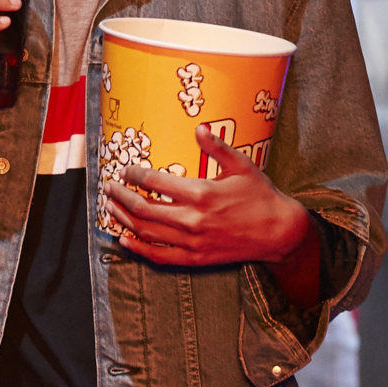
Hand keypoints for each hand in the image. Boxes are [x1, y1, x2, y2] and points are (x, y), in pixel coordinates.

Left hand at [101, 124, 312, 268]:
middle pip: (143, 208)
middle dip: (120, 196)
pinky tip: (124, 240)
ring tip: (110, 208)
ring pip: (146, 231)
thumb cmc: (260, 196)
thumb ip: (217, 147)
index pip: (154, 182)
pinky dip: (138, 249)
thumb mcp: (242, 165)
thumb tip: (198, 128)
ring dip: (123, 219)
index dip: (134, 174)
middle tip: (108, 187)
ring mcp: (191, 242)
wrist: (278, 232)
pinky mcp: (195, 258)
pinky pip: (159, 256)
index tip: (125, 170)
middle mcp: (192, 219)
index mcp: (200, 193)